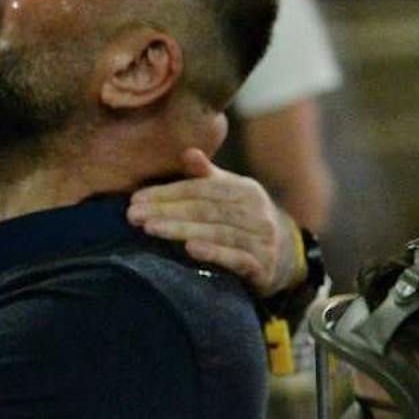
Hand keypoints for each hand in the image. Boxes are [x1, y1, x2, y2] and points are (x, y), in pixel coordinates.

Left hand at [126, 149, 297, 297]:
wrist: (285, 258)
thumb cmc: (244, 220)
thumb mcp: (230, 195)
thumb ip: (207, 176)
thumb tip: (188, 152)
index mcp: (245, 190)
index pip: (201, 189)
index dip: (168, 193)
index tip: (136, 199)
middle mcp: (256, 212)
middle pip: (206, 209)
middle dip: (167, 211)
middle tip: (133, 215)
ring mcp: (262, 240)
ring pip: (218, 232)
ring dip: (182, 230)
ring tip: (151, 229)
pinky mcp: (264, 267)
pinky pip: (237, 258)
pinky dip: (214, 253)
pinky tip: (191, 249)